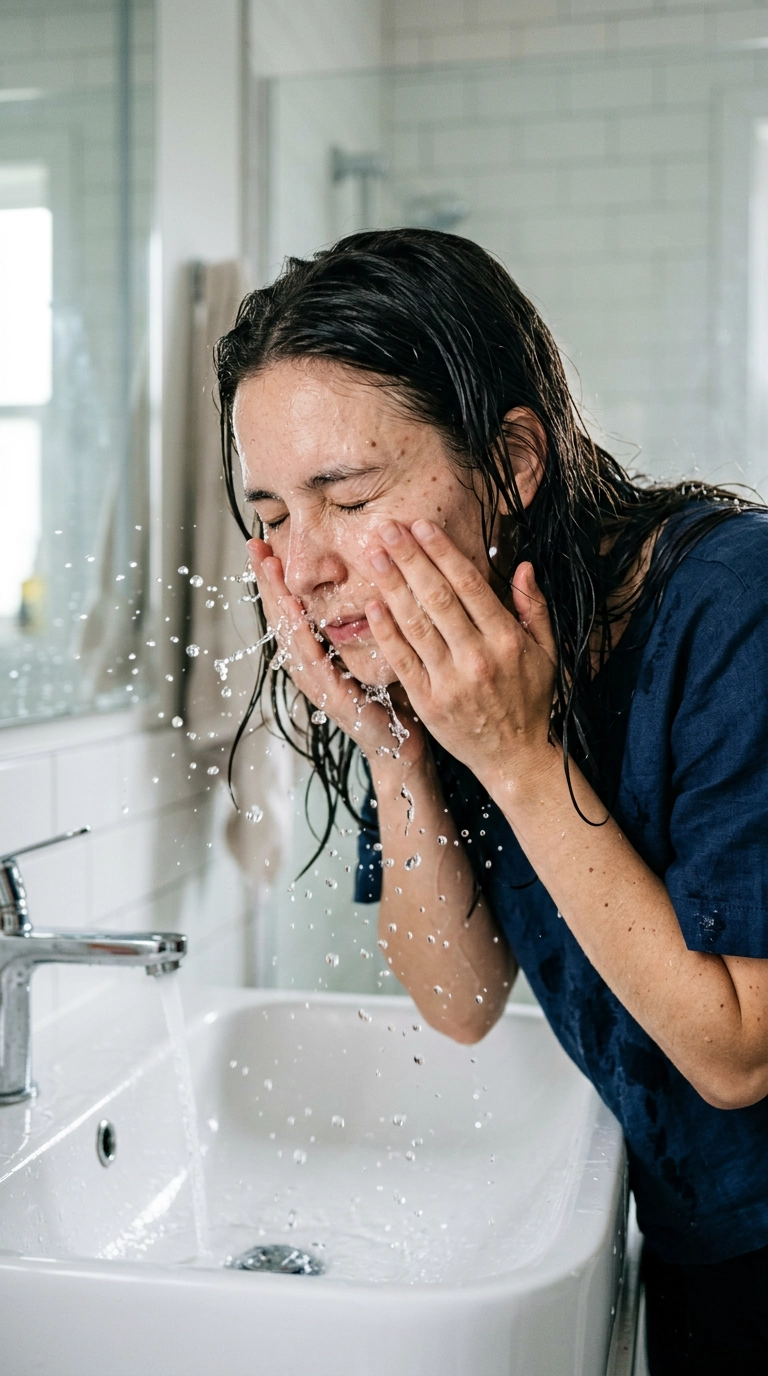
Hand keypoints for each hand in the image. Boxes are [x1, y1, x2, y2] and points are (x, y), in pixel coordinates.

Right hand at [246, 538, 425, 766]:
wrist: (401, 742)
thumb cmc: (388, 695)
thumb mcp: (371, 648)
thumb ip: (361, 620)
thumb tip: (367, 577)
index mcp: (314, 653)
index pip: (288, 607)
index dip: (274, 576)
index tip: (264, 541)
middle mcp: (306, 666)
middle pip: (280, 615)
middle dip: (266, 579)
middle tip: (254, 543)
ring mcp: (314, 682)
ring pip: (289, 633)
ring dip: (277, 597)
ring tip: (268, 565)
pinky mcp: (330, 696)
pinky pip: (312, 659)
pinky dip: (300, 633)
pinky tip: (293, 609)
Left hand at [363, 519, 557, 791]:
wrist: (514, 757)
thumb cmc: (529, 700)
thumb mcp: (546, 652)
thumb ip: (534, 607)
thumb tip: (523, 564)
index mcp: (507, 640)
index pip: (470, 585)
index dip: (443, 553)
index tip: (422, 527)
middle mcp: (477, 657)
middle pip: (437, 597)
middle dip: (410, 559)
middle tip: (387, 528)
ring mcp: (450, 681)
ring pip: (415, 624)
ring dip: (392, 585)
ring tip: (374, 554)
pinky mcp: (428, 701)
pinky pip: (401, 659)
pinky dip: (386, 630)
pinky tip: (372, 604)